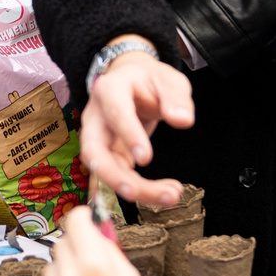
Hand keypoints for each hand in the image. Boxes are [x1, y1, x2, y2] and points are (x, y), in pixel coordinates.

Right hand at [80, 43, 193, 207]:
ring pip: (103, 170)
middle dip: (113, 175)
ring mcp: (97, 138)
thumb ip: (176, 98)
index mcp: (110, 89)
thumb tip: (182, 120)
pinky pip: (117, 176)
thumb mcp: (168, 80)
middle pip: (93, 151)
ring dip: (132, 188)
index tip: (146, 158)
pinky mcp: (107, 155)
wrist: (132, 82)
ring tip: (168, 196)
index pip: (115, 113)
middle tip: (137, 192)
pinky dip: (140, 189)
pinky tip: (165, 193)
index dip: (128, 135)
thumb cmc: (150, 81)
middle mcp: (96, 116)